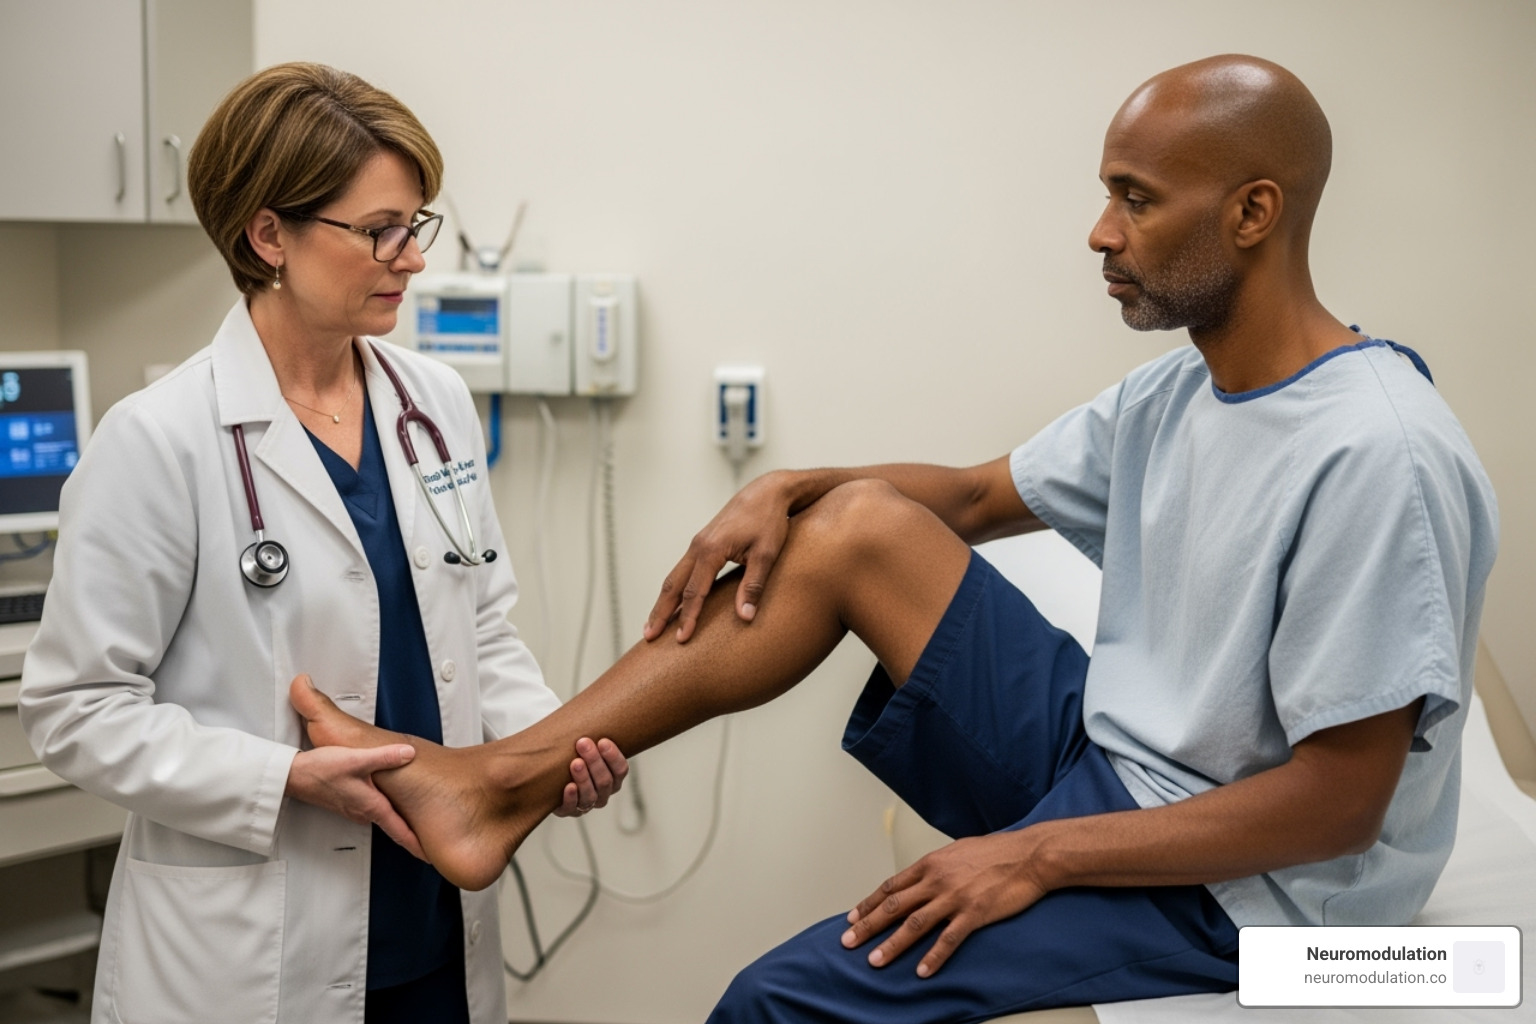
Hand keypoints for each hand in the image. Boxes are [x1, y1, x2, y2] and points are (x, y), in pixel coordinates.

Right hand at [284, 743, 423, 858]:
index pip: (400, 831)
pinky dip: (387, 812)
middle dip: (413, 835)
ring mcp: (355, 809)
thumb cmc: (322, 770)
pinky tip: (391, 803)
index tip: (432, 856)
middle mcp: (364, 812)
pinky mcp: (348, 802)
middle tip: (433, 841)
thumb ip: (385, 757)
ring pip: (385, 818)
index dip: (417, 844)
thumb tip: (409, 753)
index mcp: (372, 806)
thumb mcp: (357, 760)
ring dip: (400, 823)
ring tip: (418, 824)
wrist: (294, 776)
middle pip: (395, 827)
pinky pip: (374, 810)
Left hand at [554, 737, 629, 816]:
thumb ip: (593, 735)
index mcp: (614, 777)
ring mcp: (588, 803)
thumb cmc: (574, 754)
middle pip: (605, 781)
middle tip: (583, 743)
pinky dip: (571, 798)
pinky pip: (573, 808)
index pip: (621, 770)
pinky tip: (568, 786)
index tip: (602, 741)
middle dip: (595, 762)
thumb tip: (593, 705)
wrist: (552, 772)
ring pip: (591, 794)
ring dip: (584, 778)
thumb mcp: (586, 746)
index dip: (613, 756)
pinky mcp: (570, 810)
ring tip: (575, 763)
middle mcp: (603, 792)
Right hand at [643, 471, 794, 642]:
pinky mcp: (702, 544)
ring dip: (662, 602)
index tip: (681, 639)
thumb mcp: (766, 555)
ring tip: (652, 625)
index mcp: (711, 550)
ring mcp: (698, 544)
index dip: (688, 617)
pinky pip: (682, 570)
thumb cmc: (769, 521)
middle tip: (648, 637)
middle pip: (672, 585)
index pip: (695, 592)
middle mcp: (698, 547)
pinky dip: (673, 589)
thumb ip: (753, 586)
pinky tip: (672, 602)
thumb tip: (745, 617)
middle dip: (660, 613)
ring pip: (673, 577)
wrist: (766, 492)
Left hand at [840, 831, 1049, 977]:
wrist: (1029, 855)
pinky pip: (948, 939)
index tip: (852, 917)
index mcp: (931, 864)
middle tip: (848, 941)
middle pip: (894, 906)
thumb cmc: (996, 851)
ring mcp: (954, 897)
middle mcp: (937, 880)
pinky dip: (933, 957)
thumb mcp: (957, 851)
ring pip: (914, 924)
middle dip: (868, 925)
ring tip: (874, 960)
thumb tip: (920, 878)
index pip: (891, 886)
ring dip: (892, 945)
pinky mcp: (974, 913)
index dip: (870, 903)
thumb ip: (936, 867)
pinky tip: (921, 971)